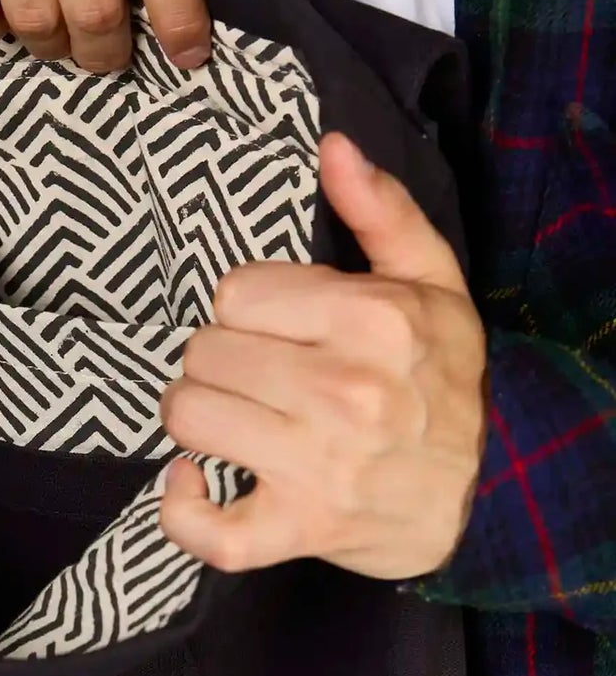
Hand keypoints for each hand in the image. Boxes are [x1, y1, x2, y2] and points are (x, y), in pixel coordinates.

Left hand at [158, 134, 487, 580]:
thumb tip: (332, 146)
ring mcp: (319, 465)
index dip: (247, 306)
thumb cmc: (445, 378)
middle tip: (260, 373)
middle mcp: (344, 390)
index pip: (235, 291)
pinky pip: (209, 529)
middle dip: (222, 357)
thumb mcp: (433, 281)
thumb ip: (382, 209)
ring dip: (200, 415)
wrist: (491, 487)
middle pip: (204, 350)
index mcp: (371, 319)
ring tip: (236, 416)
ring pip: (188, 415)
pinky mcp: (300, 527)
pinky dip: (184, 510)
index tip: (279, 326)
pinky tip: (192, 479)